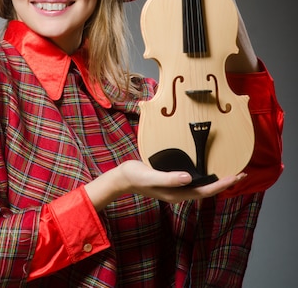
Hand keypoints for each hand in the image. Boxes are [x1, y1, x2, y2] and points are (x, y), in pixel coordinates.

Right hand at [85, 160, 245, 210]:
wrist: (122, 178)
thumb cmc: (136, 175)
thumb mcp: (151, 175)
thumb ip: (169, 178)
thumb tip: (189, 178)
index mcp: (177, 193)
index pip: (205, 190)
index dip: (221, 184)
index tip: (235, 177)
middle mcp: (180, 192)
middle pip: (207, 190)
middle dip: (225, 183)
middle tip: (241, 174)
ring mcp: (176, 188)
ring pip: (202, 186)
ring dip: (217, 180)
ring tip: (230, 173)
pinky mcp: (173, 181)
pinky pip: (195, 181)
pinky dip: (206, 177)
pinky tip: (208, 171)